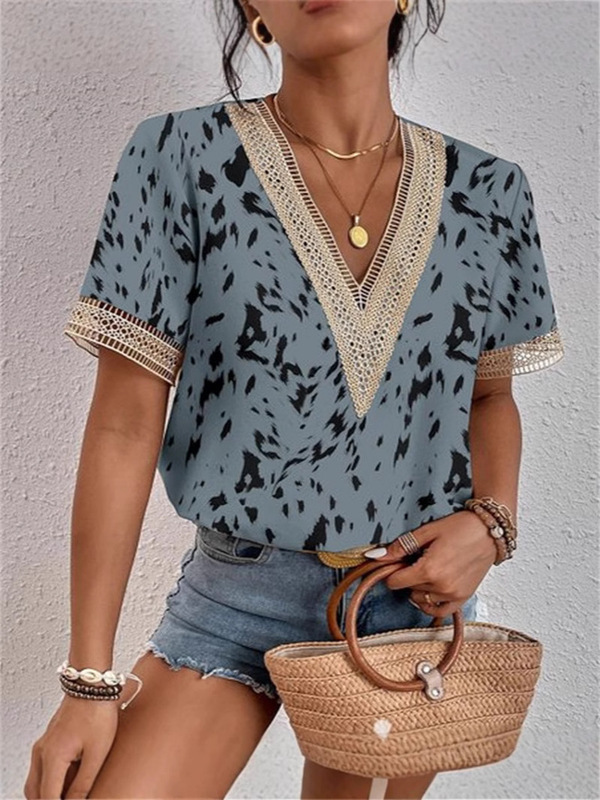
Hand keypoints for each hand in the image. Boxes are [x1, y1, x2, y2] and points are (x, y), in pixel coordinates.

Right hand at [24, 692, 118, 798]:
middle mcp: (42, 752)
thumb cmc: (97, 712)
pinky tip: (66, 782)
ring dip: (48, 793)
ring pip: (35, 783)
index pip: (48, 798)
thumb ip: (84, 783)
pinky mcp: (48, 742)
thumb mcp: (97, 752)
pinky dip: (49, 782)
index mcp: (53, 756)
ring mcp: (42, 746)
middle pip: (35, 793)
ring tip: (69, 794)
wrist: (93, 685)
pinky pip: (41, 770)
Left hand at [364, 510, 496, 617]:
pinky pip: (440, 611)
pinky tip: (429, 591)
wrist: (490, 530)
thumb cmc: (461, 527)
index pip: (395, 582)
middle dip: (407, 575)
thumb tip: (376, 555)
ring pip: (422, 598)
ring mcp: (454, 594)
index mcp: (429, 569)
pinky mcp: (463, 597)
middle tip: (417, 559)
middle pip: (408, 589)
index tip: (397, 562)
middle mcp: (441, 586)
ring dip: (419, 587)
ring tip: (428, 569)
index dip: (392, 571)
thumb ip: (401, 546)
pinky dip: (431, 604)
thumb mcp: (427, 531)